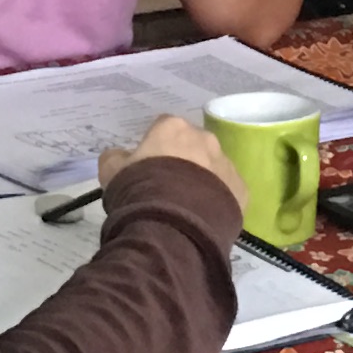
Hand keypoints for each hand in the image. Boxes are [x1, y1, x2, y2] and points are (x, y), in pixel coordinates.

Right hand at [108, 111, 243, 205]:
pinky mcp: (241, 190)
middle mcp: (205, 139)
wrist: (173, 224)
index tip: (147, 167)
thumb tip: (120, 155)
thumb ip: (115, 158)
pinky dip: (218, 201)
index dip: (154, 148)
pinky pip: (228, 192)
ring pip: (213, 168)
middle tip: (168, 187)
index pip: (163, 129)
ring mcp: (226, 163)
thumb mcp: (112, 172)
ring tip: (187, 206)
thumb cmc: (139, 190)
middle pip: (193, 146)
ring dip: (203, 180)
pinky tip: (203, 217)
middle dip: (183, 161)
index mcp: (173, 127)